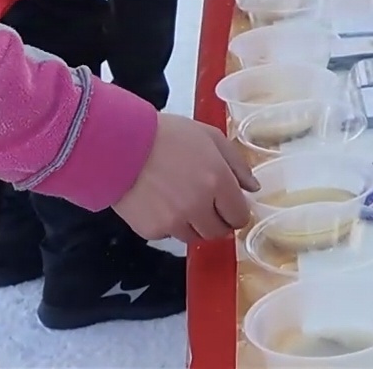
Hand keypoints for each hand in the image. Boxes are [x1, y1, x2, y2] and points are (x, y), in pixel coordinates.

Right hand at [111, 113, 257, 242]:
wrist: (120, 144)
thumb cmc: (167, 135)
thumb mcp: (210, 137)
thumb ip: (237, 164)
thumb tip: (253, 188)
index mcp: (217, 181)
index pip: (239, 216)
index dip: (237, 212)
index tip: (230, 207)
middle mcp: (199, 206)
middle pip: (219, 232)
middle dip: (217, 220)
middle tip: (206, 204)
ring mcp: (174, 221)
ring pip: (194, 237)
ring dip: (193, 224)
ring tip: (179, 200)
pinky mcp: (152, 231)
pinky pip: (169, 234)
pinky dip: (168, 224)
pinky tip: (160, 202)